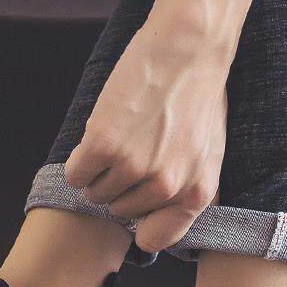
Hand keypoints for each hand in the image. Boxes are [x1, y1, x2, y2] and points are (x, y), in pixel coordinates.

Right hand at [64, 6, 229, 252]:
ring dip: (99, 170)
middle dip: (120, 185)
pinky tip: (99, 135)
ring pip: (95, 193)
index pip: (154, 238)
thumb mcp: (210, 155)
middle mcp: (166, 188)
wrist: (189, 47)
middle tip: (132, 149)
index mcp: (196, 194)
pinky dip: (80, 159)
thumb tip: (160, 220)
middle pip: (120, 210)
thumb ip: (188, 191)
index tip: (137, 201)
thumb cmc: (199, 96)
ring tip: (119, 138)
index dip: (140, 221)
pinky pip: (76, 174)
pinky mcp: (103, 145)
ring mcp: (134, 168)